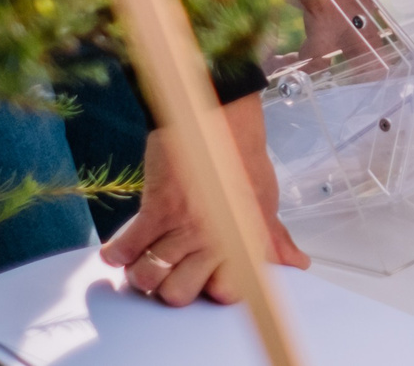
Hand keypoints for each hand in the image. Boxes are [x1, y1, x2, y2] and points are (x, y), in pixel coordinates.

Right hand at [101, 94, 308, 305]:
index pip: (224, 294)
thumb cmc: (243, 159)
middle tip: (167, 269)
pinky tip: (121, 248)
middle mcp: (217, 239)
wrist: (222, 117)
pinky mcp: (158, 209)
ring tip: (144, 257)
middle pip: (178, 295)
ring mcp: (186, 226)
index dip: (207, 288)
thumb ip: (274, 239)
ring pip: (148, 277)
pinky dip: (117, 253)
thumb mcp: (265, 202)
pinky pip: (127, 249)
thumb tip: (296, 263)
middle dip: (168, 287)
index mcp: (245, 240)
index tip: (199, 275)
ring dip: (140, 271)